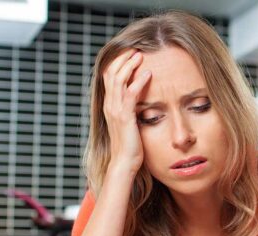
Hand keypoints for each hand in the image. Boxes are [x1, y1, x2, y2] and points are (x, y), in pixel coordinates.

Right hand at [102, 49, 151, 174]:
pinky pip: (130, 94)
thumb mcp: (129, 124)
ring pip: (118, 80)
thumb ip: (131, 110)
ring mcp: (115, 111)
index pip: (109, 77)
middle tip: (135, 49)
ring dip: (130, 65)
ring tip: (141, 55)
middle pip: (111, 73)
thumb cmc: (130, 146)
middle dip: (123, 59)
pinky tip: (148, 74)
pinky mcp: (124, 117)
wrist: (123, 163)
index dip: (118, 63)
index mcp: (109, 106)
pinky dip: (138, 82)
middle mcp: (109, 105)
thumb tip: (140, 102)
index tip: (130, 54)